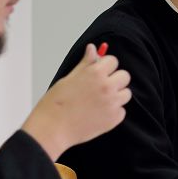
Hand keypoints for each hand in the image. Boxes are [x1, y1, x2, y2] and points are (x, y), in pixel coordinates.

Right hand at [22, 43, 131, 160]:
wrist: (51, 130)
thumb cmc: (56, 104)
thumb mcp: (69, 78)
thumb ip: (85, 63)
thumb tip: (92, 48)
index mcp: (96, 73)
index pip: (113, 61)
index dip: (105, 66)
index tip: (99, 72)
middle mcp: (107, 86)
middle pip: (124, 76)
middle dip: (114, 79)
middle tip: (100, 88)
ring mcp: (112, 103)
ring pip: (126, 93)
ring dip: (116, 95)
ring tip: (99, 102)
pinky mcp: (114, 118)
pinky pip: (121, 111)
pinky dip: (113, 112)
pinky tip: (98, 114)